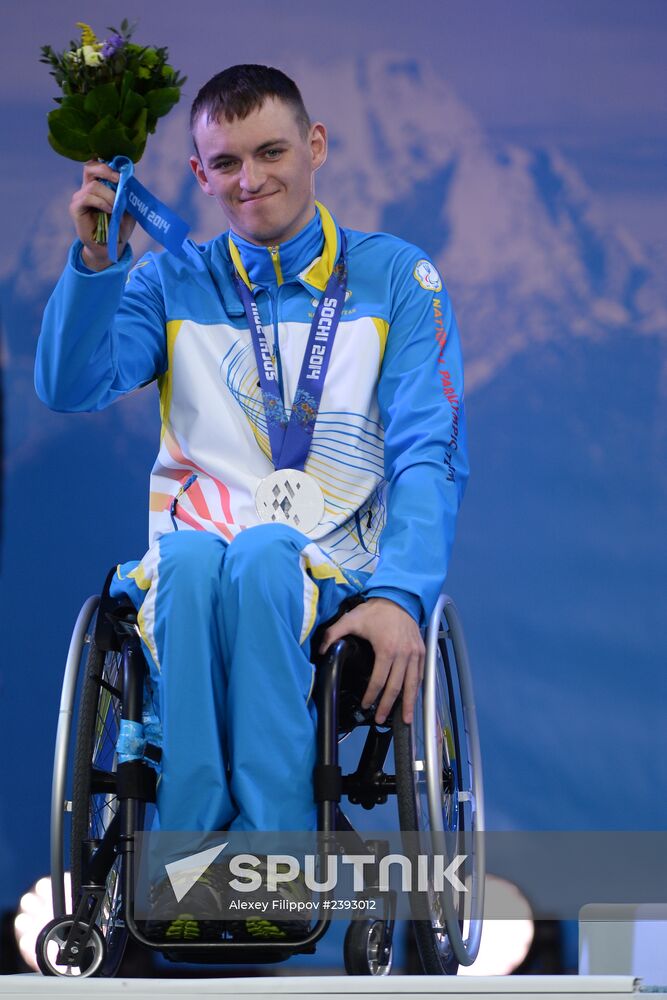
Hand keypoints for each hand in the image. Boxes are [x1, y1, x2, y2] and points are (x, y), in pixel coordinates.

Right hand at [69, 160, 135, 270]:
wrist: (111, 246)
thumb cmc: (119, 227)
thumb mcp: (128, 208)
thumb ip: (127, 193)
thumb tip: (129, 179)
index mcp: (100, 185)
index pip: (99, 165)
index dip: (110, 164)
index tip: (124, 172)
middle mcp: (87, 188)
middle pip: (90, 167)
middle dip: (106, 170)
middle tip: (119, 180)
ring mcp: (80, 197)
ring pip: (93, 185)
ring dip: (109, 195)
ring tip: (116, 207)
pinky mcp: (75, 208)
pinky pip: (87, 197)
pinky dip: (101, 202)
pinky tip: (109, 210)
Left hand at [319, 598, 424, 725]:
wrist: (399, 598)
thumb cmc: (376, 610)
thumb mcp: (351, 619)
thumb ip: (333, 634)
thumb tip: (321, 651)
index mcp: (387, 649)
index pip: (379, 681)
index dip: (371, 696)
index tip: (365, 705)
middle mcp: (403, 654)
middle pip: (396, 687)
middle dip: (389, 706)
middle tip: (381, 719)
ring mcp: (415, 653)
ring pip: (412, 684)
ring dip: (409, 703)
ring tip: (406, 719)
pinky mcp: (422, 651)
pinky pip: (420, 674)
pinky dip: (417, 688)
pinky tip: (413, 699)